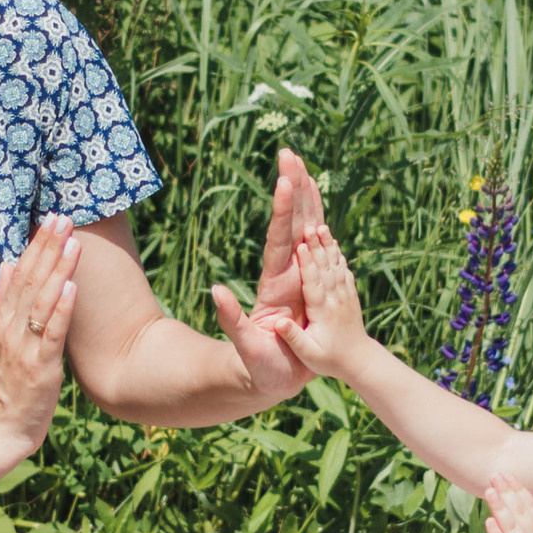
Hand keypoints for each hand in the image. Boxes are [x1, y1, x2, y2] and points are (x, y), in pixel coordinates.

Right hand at [0, 214, 78, 459]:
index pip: (18, 275)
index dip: (34, 246)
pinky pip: (51, 334)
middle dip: (47, 247)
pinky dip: (61, 309)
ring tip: (72, 242)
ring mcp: (24, 348)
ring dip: (57, 269)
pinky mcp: (40, 368)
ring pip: (41, 301)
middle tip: (63, 218)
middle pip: (29, 281)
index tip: (50, 220)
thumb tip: (7, 266)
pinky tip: (71, 287)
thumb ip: (4, 304)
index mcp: (3, 322)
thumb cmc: (5, 389)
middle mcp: (11, 330)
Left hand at [212, 149, 325, 400]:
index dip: (283, 213)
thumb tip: (215, 291)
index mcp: (275, 286)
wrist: (268, 377)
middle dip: (292, 189)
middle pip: (291, 224)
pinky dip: (317, 220)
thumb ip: (231, 320)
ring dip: (304, 197)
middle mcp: (286, 274)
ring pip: (304, 228)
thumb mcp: (244, 347)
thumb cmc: (258, 368)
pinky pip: (315, 245)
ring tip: (302, 165)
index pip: (279, 241)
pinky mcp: (309, 281)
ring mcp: (298, 275)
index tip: (284, 182)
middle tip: (289, 154)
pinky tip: (316, 199)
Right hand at [252, 225, 370, 379]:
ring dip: (328, 245)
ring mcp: (345, 296)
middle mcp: (335, 300)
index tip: (300, 245)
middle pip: (325, 268)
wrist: (359, 362)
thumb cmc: (329, 360)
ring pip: (336, 265)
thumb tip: (279, 323)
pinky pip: (344, 271)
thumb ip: (293, 338)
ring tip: (321, 226)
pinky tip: (334, 244)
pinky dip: (338, 255)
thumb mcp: (308, 354)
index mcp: (322, 312)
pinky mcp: (350, 296)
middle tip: (309, 225)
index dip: (308, 263)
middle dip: (317, 245)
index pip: (314, 283)